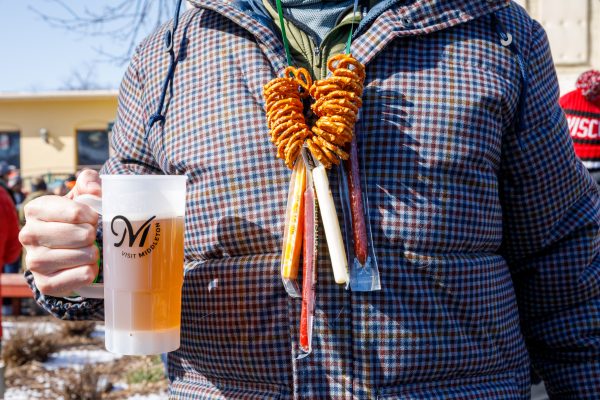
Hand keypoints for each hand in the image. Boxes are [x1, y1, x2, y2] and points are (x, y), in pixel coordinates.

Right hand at [19, 170, 101, 296]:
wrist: (67, 250)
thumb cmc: (76, 218)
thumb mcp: (82, 194)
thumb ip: (89, 182)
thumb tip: (94, 190)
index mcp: (35, 209)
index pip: (76, 212)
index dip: (93, 216)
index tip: (93, 218)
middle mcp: (28, 235)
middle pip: (82, 235)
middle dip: (93, 235)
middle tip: (90, 236)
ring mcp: (34, 261)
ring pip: (84, 255)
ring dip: (94, 253)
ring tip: (88, 250)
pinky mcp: (45, 283)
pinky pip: (82, 276)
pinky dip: (91, 271)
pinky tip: (87, 266)